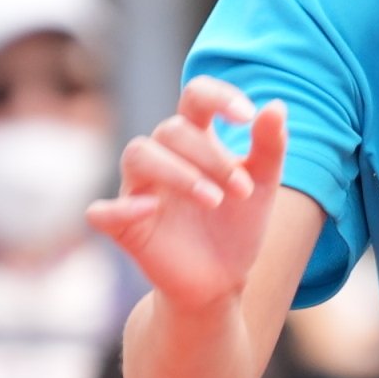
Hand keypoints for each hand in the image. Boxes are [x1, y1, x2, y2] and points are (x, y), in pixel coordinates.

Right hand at [88, 78, 286, 315]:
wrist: (223, 280)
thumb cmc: (237, 226)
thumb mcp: (264, 186)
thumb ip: (269, 146)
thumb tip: (276, 105)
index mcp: (196, 139)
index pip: (196, 97)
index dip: (218, 96)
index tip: (247, 117)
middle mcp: (162, 157)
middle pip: (172, 131)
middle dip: (210, 157)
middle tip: (243, 190)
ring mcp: (139, 190)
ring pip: (137, 154)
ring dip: (177, 173)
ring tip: (213, 201)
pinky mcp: (124, 226)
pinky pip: (102, 211)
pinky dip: (120, 208)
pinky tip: (151, 209)